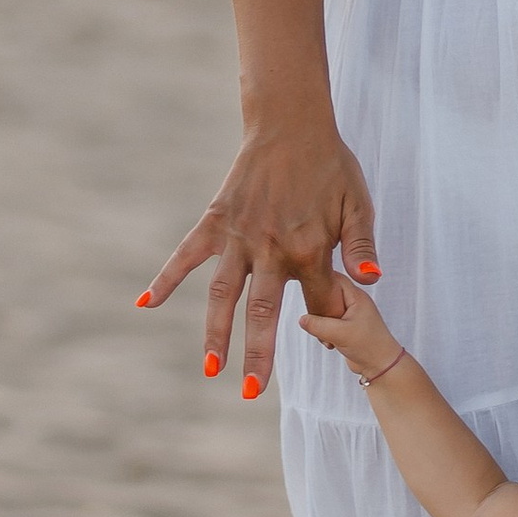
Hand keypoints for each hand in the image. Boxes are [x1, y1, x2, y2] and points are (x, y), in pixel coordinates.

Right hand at [137, 116, 378, 395]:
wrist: (291, 123)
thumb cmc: (330, 165)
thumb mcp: (357, 204)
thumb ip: (361, 246)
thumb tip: (371, 282)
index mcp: (308, 249)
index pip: (319, 303)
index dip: (327, 326)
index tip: (331, 345)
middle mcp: (270, 248)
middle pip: (264, 313)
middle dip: (258, 354)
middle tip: (250, 392)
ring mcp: (239, 236)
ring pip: (223, 295)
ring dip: (215, 333)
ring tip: (210, 369)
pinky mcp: (216, 221)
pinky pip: (186, 254)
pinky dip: (166, 277)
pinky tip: (146, 303)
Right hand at [295, 275, 404, 381]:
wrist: (381, 366)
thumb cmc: (371, 347)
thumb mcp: (340, 334)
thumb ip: (319, 324)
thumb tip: (302, 319)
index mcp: (357, 296)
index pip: (334, 277)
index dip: (320, 280)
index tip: (307, 288)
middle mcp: (353, 302)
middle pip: (327, 293)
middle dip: (318, 307)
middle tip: (317, 319)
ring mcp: (349, 314)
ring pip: (325, 310)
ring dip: (320, 323)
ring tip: (327, 336)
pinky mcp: (345, 325)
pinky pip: (327, 322)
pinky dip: (324, 332)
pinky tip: (330, 342)